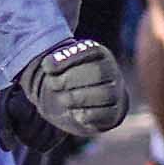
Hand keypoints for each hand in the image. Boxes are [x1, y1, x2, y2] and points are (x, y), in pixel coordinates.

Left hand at [15, 36, 134, 145]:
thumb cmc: (75, 78)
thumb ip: (58, 61)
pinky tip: (73, 111)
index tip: (46, 67)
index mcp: (101, 55)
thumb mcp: (66, 65)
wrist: (94, 103)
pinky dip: (85, 114)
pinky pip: (103, 114)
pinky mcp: (114, 114)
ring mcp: (116, 93)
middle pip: (98, 72)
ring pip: (104, 94)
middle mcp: (112, 72)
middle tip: (53, 84)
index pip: (91, 50)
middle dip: (71, 79)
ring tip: (62, 99)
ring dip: (77, 97)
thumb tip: (48, 65)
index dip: (68, 58)